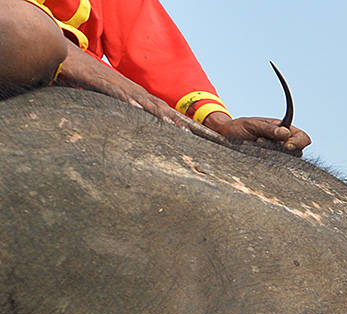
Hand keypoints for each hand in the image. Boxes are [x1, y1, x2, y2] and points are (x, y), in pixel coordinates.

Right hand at [54, 52, 184, 128]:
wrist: (63, 53)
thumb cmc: (85, 77)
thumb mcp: (107, 97)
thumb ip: (119, 110)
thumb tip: (128, 128)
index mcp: (132, 93)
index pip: (159, 108)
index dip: (176, 121)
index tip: (192, 135)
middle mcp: (128, 88)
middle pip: (156, 105)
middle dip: (174, 120)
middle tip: (190, 135)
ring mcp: (114, 83)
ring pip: (139, 99)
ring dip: (156, 112)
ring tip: (171, 125)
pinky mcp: (96, 80)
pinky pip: (114, 91)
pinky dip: (125, 99)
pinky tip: (136, 108)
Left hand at [203, 112, 311, 152]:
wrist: (225, 136)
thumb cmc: (239, 127)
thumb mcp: (253, 125)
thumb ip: (270, 130)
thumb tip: (286, 134)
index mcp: (284, 129)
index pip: (303, 138)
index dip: (299, 142)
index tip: (288, 146)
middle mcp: (284, 141)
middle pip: (298, 150)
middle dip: (283, 148)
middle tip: (262, 142)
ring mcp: (278, 153)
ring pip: (287, 159)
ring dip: (271, 153)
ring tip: (254, 144)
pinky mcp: (271, 162)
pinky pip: (276, 165)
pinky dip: (266, 159)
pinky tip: (255, 153)